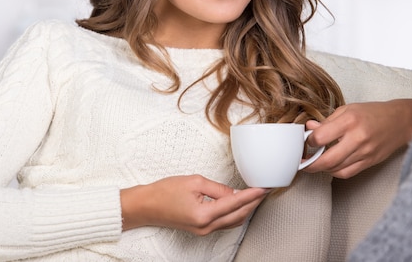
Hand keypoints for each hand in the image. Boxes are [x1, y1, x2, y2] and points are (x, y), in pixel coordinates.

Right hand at [120, 175, 267, 234]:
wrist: (147, 206)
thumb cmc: (165, 192)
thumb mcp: (194, 181)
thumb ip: (217, 188)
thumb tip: (234, 192)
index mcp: (204, 214)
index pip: (235, 203)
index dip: (251, 195)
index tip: (263, 188)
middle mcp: (206, 226)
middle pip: (238, 216)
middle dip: (253, 203)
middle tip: (264, 191)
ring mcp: (203, 230)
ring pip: (232, 222)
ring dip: (246, 210)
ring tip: (255, 196)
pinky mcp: (201, 229)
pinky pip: (224, 223)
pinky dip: (235, 214)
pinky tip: (239, 204)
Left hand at [303, 99, 411, 178]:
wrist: (400, 121)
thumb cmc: (373, 113)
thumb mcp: (347, 109)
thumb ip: (327, 121)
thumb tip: (309, 129)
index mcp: (349, 121)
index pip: (321, 137)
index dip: (309, 141)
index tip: (306, 141)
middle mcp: (357, 138)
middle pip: (328, 160)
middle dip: (310, 164)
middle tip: (302, 163)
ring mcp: (364, 152)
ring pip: (336, 169)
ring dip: (321, 169)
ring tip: (314, 163)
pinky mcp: (369, 162)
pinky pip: (347, 173)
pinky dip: (335, 172)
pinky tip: (330, 166)